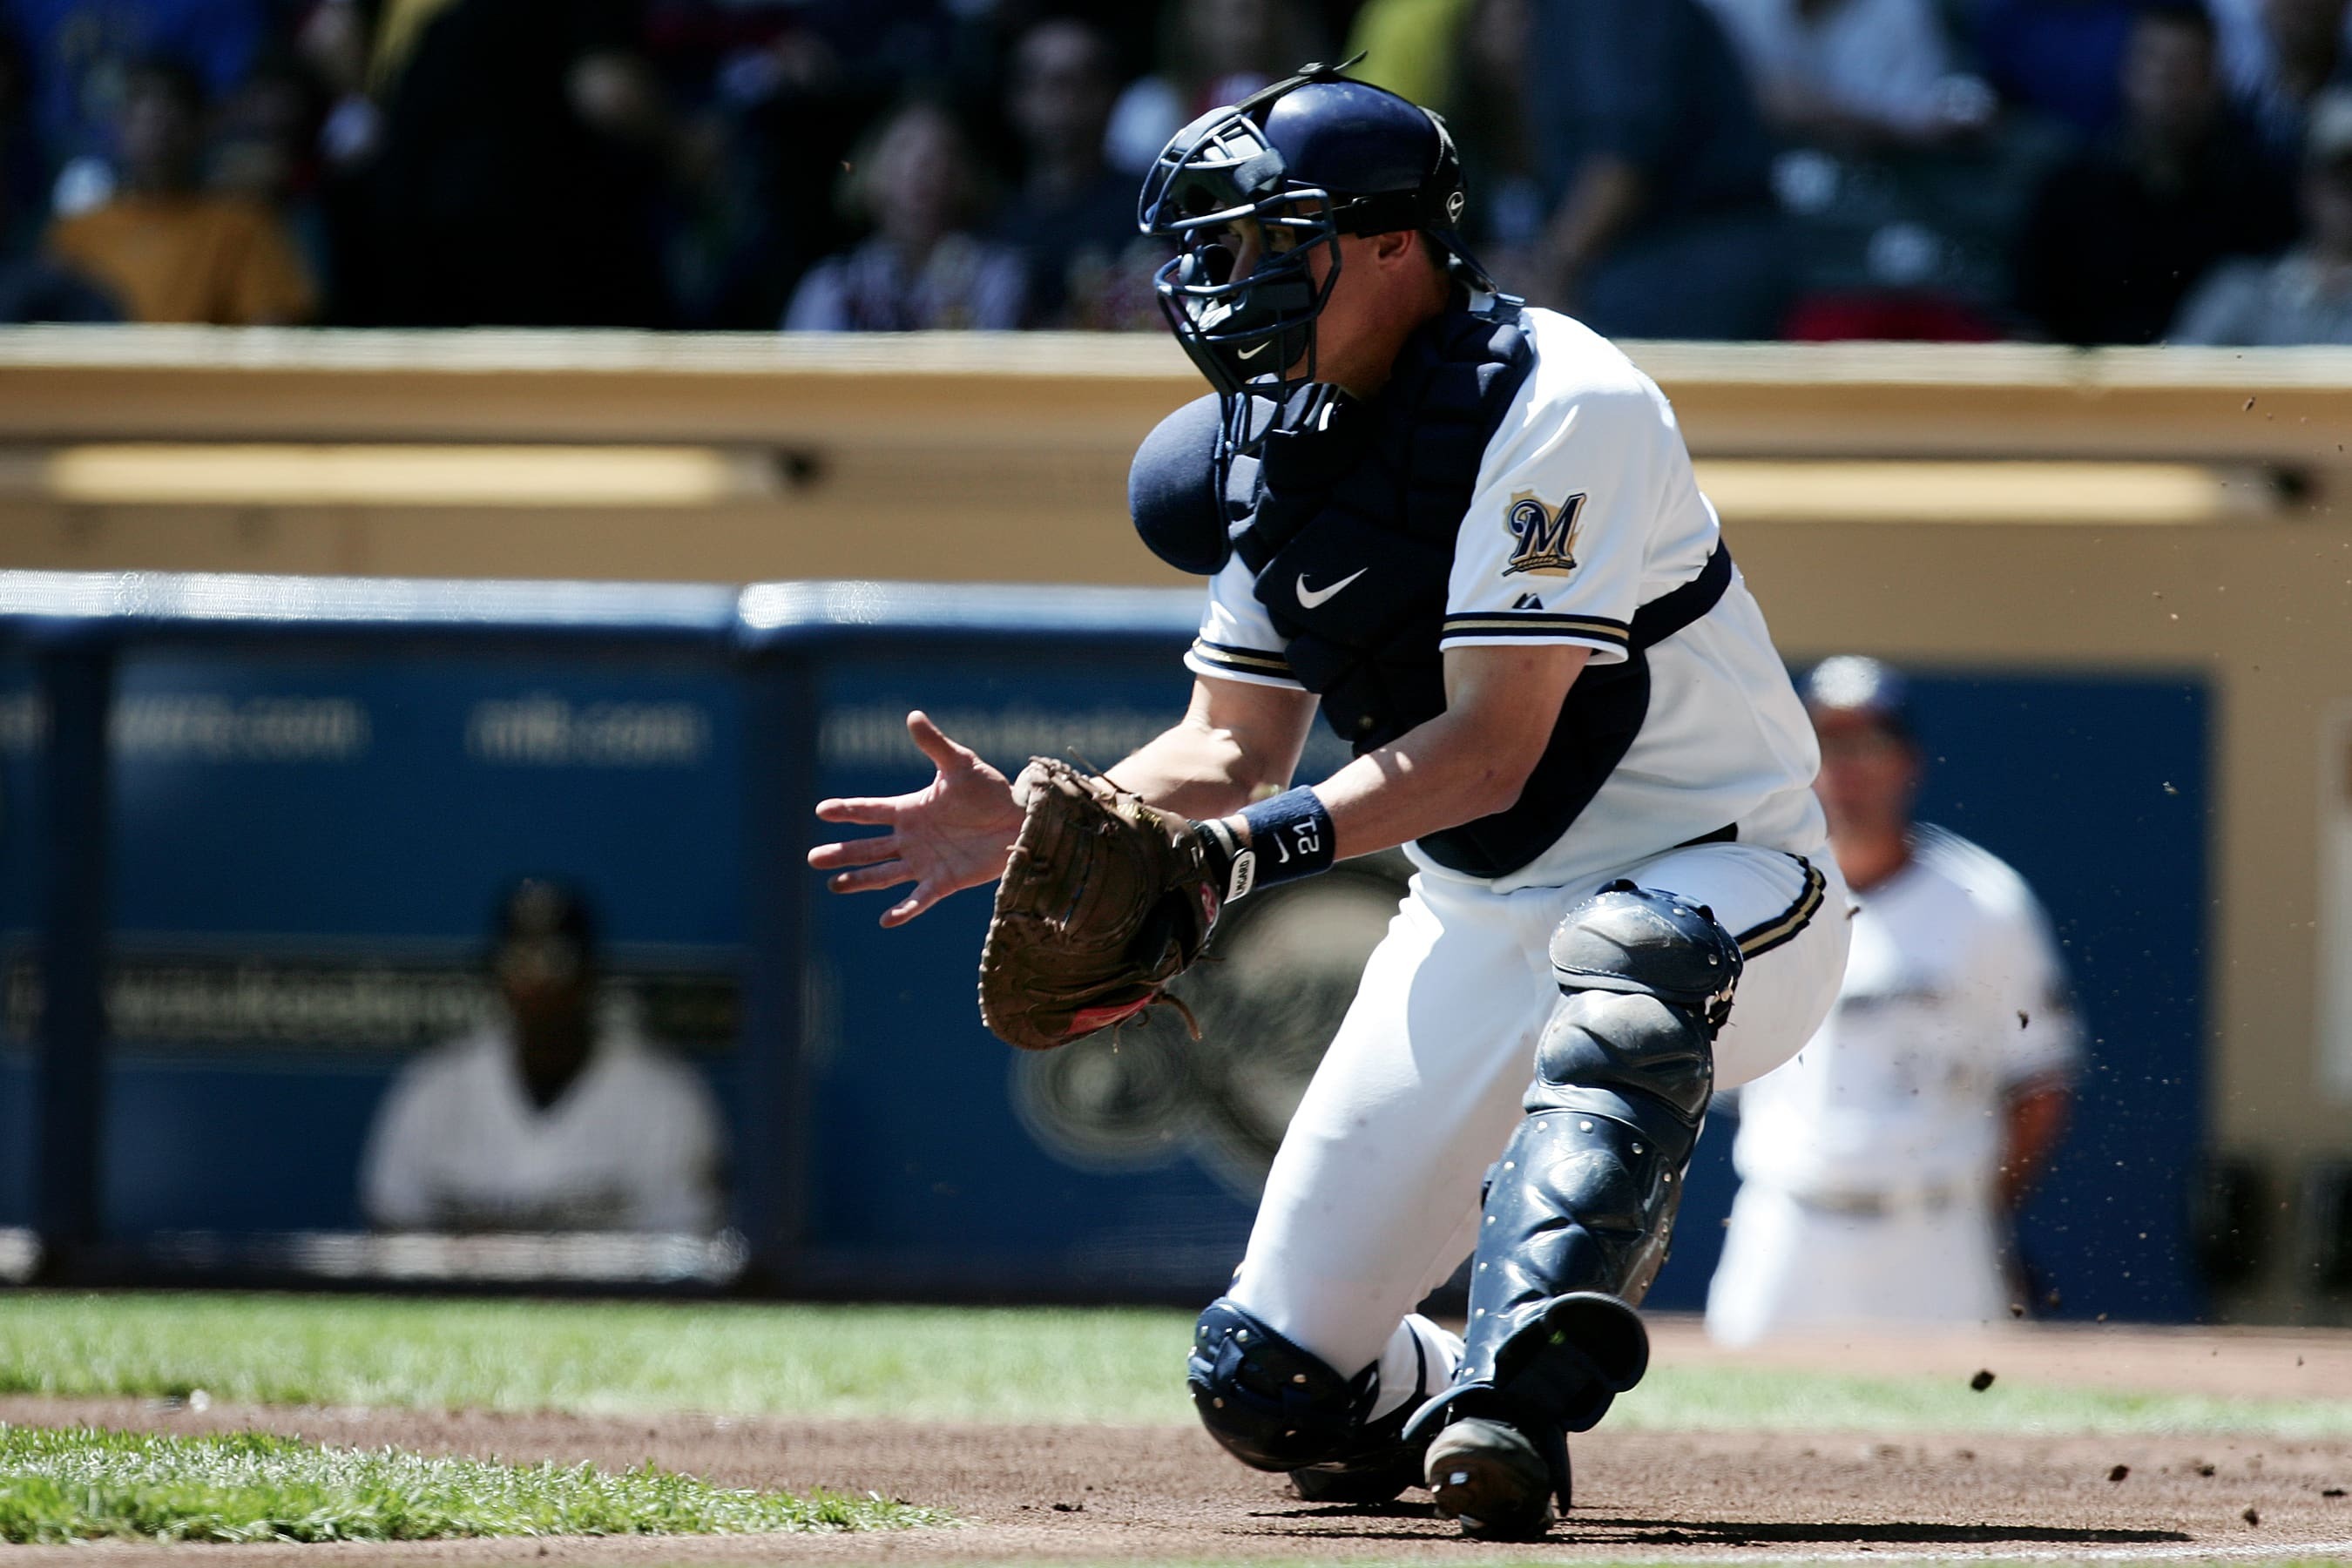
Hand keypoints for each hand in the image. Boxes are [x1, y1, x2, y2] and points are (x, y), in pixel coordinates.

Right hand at [807, 711, 1022, 926]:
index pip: (870, 811)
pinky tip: (886, 920)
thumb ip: (934, 744)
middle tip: (813, 858)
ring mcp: (925, 862)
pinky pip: (919, 898)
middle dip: (841, 852)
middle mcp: (911, 838)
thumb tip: (913, 715)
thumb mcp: (960, 764)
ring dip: (860, 879)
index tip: (821, 810)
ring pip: (884, 873)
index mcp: (910, 809)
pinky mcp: (943, 882)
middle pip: (868, 847)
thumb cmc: (990, 790)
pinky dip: (904, 910)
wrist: (1020, 819)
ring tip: (835, 884)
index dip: (846, 811)